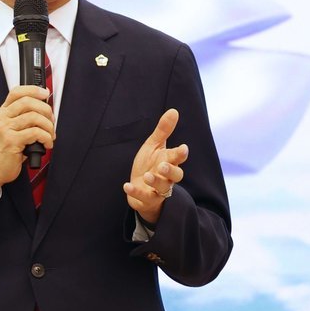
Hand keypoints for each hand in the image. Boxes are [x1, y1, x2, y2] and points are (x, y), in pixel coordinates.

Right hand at [0, 85, 54, 194]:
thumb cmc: (4, 150)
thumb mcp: (10, 130)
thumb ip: (23, 119)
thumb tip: (45, 111)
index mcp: (3, 112)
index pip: (17, 92)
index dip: (33, 89)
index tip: (45, 93)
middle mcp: (3, 118)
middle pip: (28, 102)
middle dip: (46, 110)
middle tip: (51, 121)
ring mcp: (6, 129)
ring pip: (34, 117)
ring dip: (48, 126)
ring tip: (50, 135)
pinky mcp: (12, 141)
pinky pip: (36, 133)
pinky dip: (46, 138)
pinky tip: (46, 144)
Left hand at [123, 108, 188, 225]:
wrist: (140, 188)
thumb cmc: (149, 165)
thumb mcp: (154, 146)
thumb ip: (163, 130)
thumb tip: (174, 111)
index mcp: (169, 161)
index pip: (178, 158)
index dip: (180, 154)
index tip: (183, 148)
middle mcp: (167, 177)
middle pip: (176, 175)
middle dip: (170, 170)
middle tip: (162, 165)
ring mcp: (158, 190)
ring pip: (162, 188)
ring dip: (155, 182)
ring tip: (147, 175)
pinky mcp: (147, 199)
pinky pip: (144, 197)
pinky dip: (136, 192)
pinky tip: (127, 186)